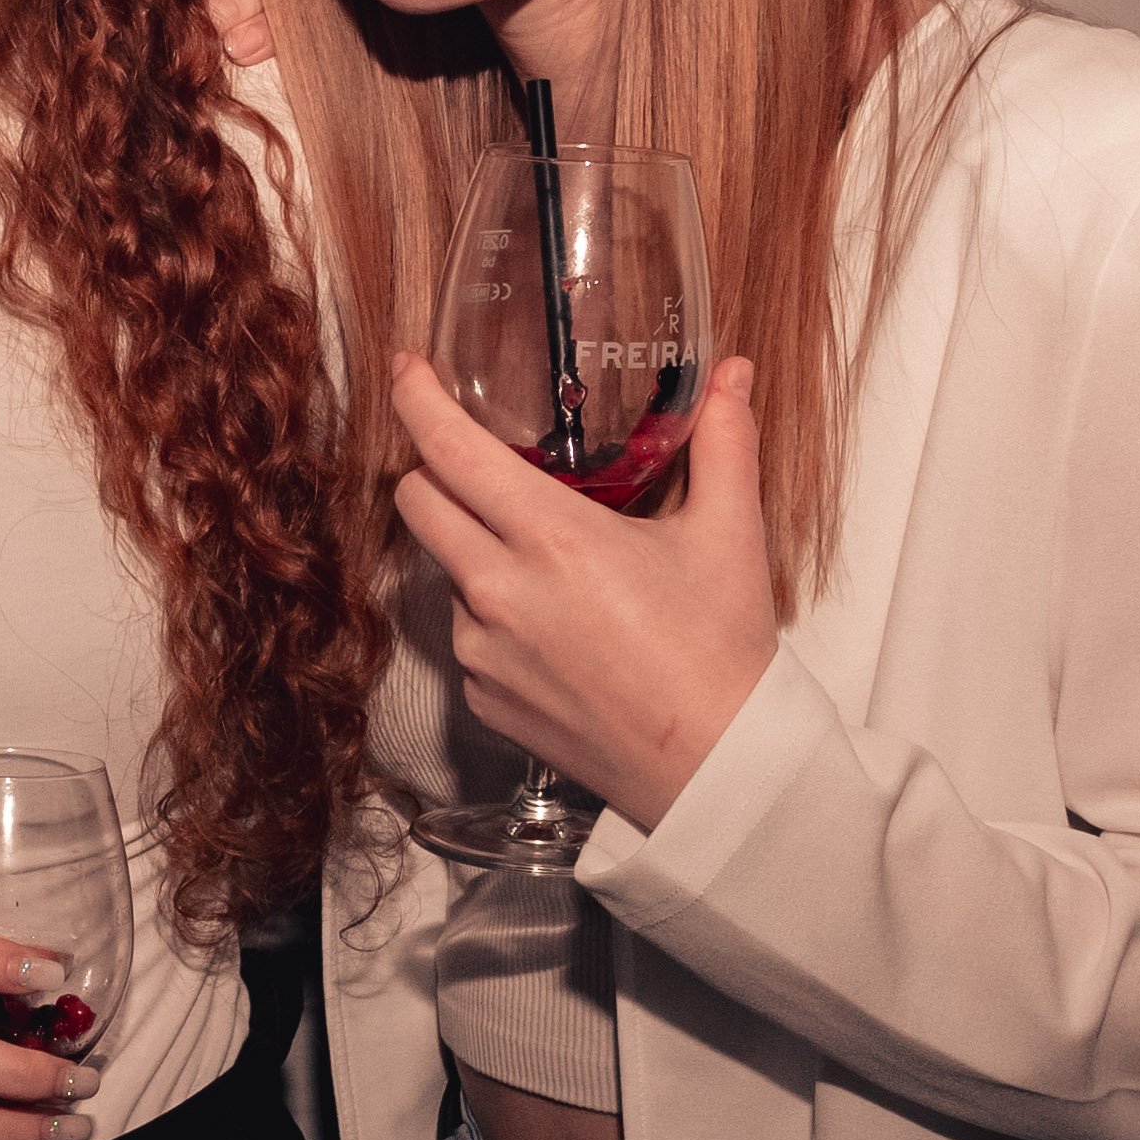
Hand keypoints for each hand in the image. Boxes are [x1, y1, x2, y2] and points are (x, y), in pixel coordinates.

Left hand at [387, 350, 779, 831]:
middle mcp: (501, 593)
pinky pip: (467, 636)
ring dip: (476, 553)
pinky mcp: (482, 698)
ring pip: (446, 572)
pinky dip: (495, 618)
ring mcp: (483, 652)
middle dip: (432, 471)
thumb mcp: (730, 536)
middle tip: (476, 464)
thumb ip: (724, 443)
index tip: (407, 370)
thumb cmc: (722, 656)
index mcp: (553, 539)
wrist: (717, 768)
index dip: (416, 399)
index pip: (449, 450)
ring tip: (552, 568)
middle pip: (416, 503)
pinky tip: (556, 628)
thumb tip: (732, 377)